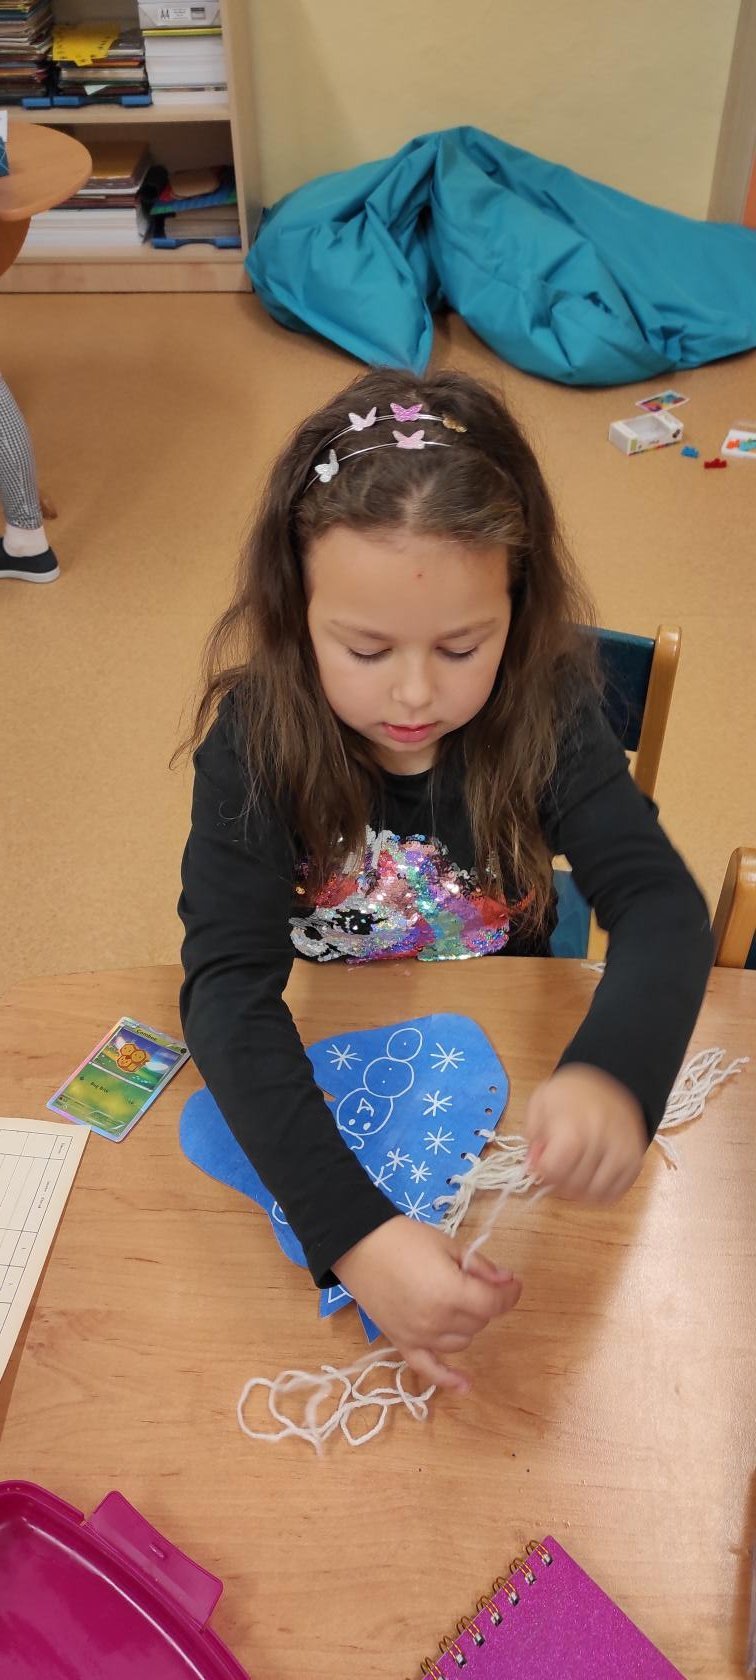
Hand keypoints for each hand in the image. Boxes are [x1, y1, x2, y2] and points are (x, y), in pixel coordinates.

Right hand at [334, 1217, 521, 1392]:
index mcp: (450, 1292)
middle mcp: (436, 1321)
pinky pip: (428, 1369)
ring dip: (467, 1324)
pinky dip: (447, 1379)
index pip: (493, 1304)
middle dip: (484, 1302)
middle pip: (479, 1322)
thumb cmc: (405, 1239)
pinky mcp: (401, 1343)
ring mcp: (418, 1336)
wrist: (359, 1245)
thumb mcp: (448, 1244)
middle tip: (474, 1281)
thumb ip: (480, 1266)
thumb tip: (506, 1281)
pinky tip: (466, 1385)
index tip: (513, 1283)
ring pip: (462, 1341)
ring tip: (456, 1302)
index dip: (510, 1293)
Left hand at [525, 1064, 645, 1202]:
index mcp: (574, 1123)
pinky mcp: (636, 1161)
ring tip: (574, 1171)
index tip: (542, 1161)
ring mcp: (622, 1152)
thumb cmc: (570, 1094)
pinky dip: (602, 1192)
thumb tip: (533, 1165)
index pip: (554, 1168)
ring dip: (580, 1190)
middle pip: (574, 1184)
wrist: (609, 1080)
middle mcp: (601, 1139)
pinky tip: (592, 1175)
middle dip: (559, 1181)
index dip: (543, 1170)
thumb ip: (532, 1136)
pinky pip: (617, 1193)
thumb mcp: (540, 1103)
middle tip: (558, 1166)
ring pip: (596, 1193)